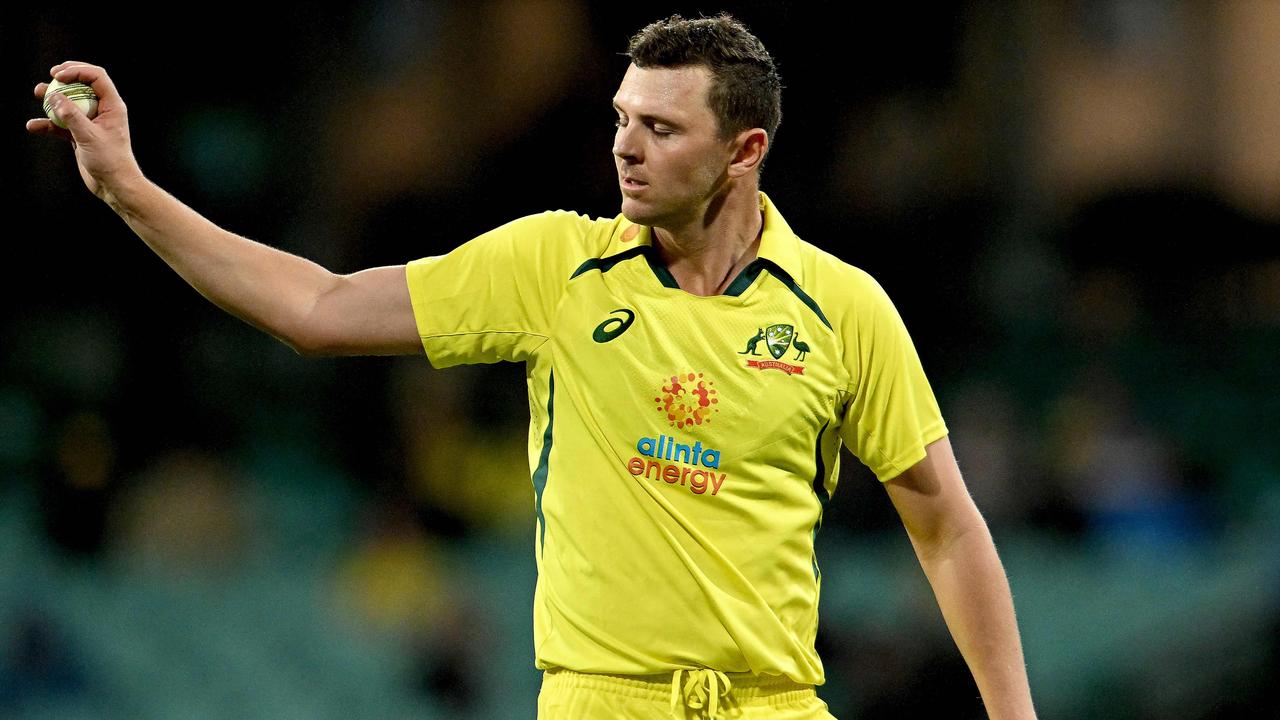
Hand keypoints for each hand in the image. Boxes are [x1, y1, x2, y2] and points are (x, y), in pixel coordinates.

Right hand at [26, 61, 143, 204]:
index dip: (77, 71)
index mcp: (112, 106)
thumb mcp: (89, 136)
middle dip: (65, 79)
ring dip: (53, 98)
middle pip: (82, 85)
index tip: (58, 76)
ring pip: (70, 103)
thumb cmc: (110, 161)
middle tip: (50, 77)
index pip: (97, 77)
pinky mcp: (80, 134)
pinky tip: (33, 126)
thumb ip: (71, 115)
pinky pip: (62, 123)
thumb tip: (53, 96)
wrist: (114, 186)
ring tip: (37, 93)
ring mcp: (90, 122)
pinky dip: (48, 123)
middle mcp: (102, 111)